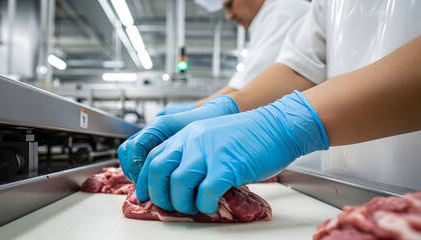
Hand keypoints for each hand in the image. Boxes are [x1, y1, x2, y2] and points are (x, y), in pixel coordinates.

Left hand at [136, 91, 328, 214]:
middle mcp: (193, 140)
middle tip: (170, 205)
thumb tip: (178, 180)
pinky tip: (212, 205)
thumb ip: (193, 153)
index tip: (147, 194)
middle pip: (159, 171)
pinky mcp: (227, 166)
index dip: (146, 180)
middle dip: (159, 195)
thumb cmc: (249, 135)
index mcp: (187, 134)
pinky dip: (205, 205)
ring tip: (194, 206)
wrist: (277, 126)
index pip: (153, 157)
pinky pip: (206, 193)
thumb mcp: (211, 137)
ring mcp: (209, 152)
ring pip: (178, 184)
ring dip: (182, 203)